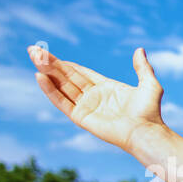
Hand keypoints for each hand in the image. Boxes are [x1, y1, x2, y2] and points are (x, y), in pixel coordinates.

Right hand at [27, 45, 167, 154]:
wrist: (145, 132)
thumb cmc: (149, 112)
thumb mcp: (149, 84)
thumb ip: (142, 68)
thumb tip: (139, 50)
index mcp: (107, 88)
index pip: (81, 73)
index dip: (65, 64)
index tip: (48, 53)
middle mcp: (94, 97)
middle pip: (67, 77)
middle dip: (50, 64)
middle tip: (33, 49)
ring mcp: (87, 107)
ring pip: (62, 86)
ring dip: (47, 72)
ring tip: (33, 57)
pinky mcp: (81, 117)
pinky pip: (62, 101)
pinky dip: (50, 90)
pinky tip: (40, 76)